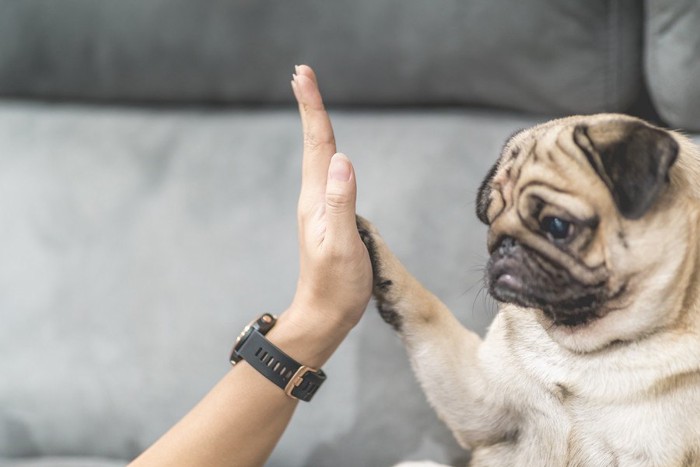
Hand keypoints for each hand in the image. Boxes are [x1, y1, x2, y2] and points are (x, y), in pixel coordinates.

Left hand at [285, 65, 371, 344]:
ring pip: (319, 156)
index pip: (318, 145)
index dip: (312, 108)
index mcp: (316, 200)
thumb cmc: (337, 285)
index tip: (303, 75)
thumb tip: (341, 160)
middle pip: (315, 144)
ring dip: (315, 124)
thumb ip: (340, 202)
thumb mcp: (341, 245)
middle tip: (302, 73)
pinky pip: (327, 174)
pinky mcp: (329, 217)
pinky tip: (328, 151)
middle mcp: (314, 198)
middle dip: (310, 106)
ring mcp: (320, 207)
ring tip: (310, 99)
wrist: (325, 315)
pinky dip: (326, 150)